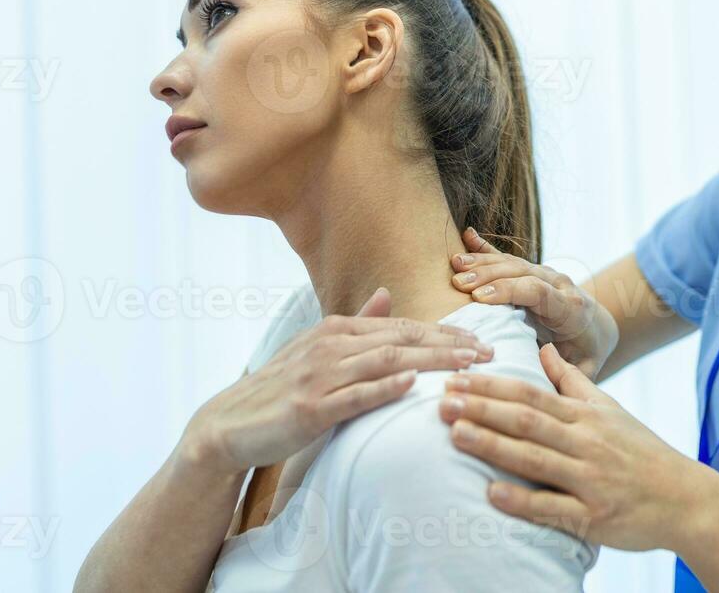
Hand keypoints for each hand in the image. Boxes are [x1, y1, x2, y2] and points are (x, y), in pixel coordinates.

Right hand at [180, 286, 492, 474]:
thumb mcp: (318, 348)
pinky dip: (383, 387)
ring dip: (431, 363)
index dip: (443, 333)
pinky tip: (411, 384)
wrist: (230, 424)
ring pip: (385, 362)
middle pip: (401, 340)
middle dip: (450, 345)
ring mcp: (319, 376)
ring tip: (467, 366)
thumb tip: (386, 294)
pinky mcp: (309, 408)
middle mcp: (329, 346)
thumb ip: (356, 324)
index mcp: (336, 330)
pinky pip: (352, 396)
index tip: (480, 340)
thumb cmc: (282, 388)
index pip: (401, 327)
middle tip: (488, 351)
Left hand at [438, 342, 711, 551]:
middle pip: (527, 421)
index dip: (492, 386)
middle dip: (481, 409)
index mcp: (587, 416)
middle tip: (441, 400)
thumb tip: (545, 349)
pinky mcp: (594, 517)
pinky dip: (522, 499)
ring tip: (454, 433)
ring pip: (534, 459)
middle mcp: (587, 443)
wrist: (686, 499)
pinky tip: (491, 492)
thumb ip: (573, 381)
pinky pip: (553, 507)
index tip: (457, 377)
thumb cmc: (642, 452)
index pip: (531, 395)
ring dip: (492, 445)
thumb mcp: (611, 410)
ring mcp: (590, 480)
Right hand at [449, 228, 618, 377]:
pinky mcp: (531, 271)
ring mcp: (544, 274)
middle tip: (458, 283)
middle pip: (521, 273)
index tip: (480, 298)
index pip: (539, 292)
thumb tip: (544, 379)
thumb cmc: (587, 353)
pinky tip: (467, 236)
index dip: (510, 291)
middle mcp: (557, 284)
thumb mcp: (585, 368)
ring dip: (482, 263)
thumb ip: (569, 374)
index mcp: (569, 308)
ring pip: (512, 264)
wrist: (598, 326)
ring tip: (454, 265)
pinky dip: (486, 249)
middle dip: (489, 276)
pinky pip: (506, 258)